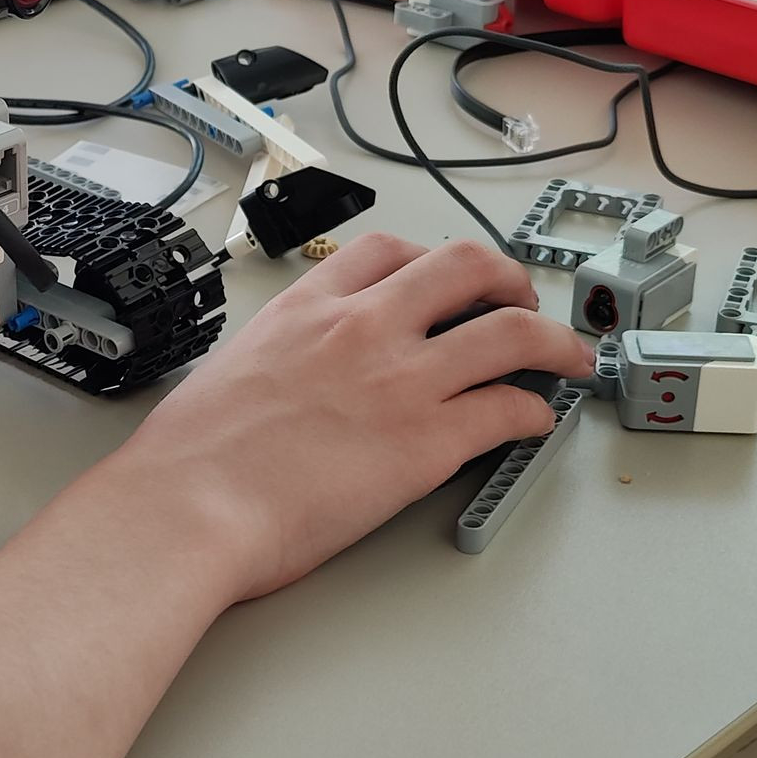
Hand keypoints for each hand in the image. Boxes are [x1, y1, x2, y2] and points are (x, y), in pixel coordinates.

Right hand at [108, 234, 596, 603]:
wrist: (188, 506)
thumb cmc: (189, 458)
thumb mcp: (229, 373)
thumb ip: (276, 362)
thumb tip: (292, 382)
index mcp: (305, 311)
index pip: (386, 251)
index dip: (428, 262)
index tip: (441, 282)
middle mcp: (361, 329)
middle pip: (465, 267)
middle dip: (507, 280)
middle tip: (520, 303)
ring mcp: (401, 381)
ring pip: (512, 332)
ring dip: (553, 341)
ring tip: (568, 357)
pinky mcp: (428, 442)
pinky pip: (510, 410)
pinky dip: (535, 413)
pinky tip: (534, 422)